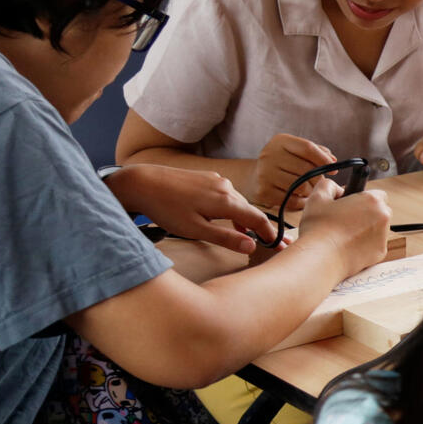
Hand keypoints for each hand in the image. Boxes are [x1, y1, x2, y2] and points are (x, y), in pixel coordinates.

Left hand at [104, 164, 275, 254]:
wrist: (142, 182)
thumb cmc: (166, 208)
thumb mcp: (195, 230)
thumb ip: (226, 238)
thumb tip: (252, 246)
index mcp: (227, 201)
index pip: (258, 219)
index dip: (271, 234)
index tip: (280, 246)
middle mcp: (226, 187)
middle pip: (250, 210)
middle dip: (261, 228)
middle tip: (272, 244)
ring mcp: (216, 180)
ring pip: (238, 202)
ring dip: (245, 218)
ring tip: (249, 235)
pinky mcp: (206, 177)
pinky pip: (226, 195)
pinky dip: (232, 208)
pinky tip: (226, 218)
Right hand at [251, 134, 338, 209]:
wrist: (254, 177)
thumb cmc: (283, 163)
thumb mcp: (296, 151)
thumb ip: (316, 152)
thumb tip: (333, 160)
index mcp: (280, 141)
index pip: (308, 148)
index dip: (324, 160)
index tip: (333, 169)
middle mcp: (269, 155)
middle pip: (306, 169)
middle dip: (318, 178)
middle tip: (319, 182)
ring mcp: (264, 174)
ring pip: (301, 186)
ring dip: (310, 191)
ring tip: (308, 189)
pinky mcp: (263, 191)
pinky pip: (292, 200)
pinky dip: (301, 201)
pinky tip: (300, 197)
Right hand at [291, 189, 392, 276]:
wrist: (320, 258)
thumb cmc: (319, 228)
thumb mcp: (318, 197)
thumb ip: (329, 185)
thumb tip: (336, 188)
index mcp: (372, 201)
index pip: (377, 194)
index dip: (363, 198)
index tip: (352, 204)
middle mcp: (383, 217)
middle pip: (380, 211)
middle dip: (367, 213)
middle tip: (347, 218)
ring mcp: (383, 236)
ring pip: (378, 228)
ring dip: (367, 228)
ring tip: (345, 233)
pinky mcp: (380, 253)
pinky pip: (375, 244)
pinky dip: (365, 244)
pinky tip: (348, 244)